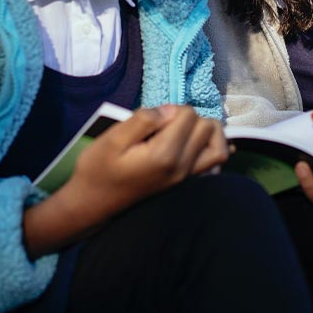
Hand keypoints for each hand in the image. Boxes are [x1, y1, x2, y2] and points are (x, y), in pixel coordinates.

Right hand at [68, 105, 227, 216]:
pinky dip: (211, 149)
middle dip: (189, 117)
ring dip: (206, 131)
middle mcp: (182, 168)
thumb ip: (144, 119)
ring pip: (220, 147)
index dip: (171, 109)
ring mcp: (187, 179)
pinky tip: (197, 144)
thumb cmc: (97, 169)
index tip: (152, 119)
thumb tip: (169, 111)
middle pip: (208, 127)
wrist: (92, 203)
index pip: (189, 115)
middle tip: (164, 124)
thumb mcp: (113, 138)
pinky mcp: (186, 183)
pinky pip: (215, 165)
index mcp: (165, 155)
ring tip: (182, 130)